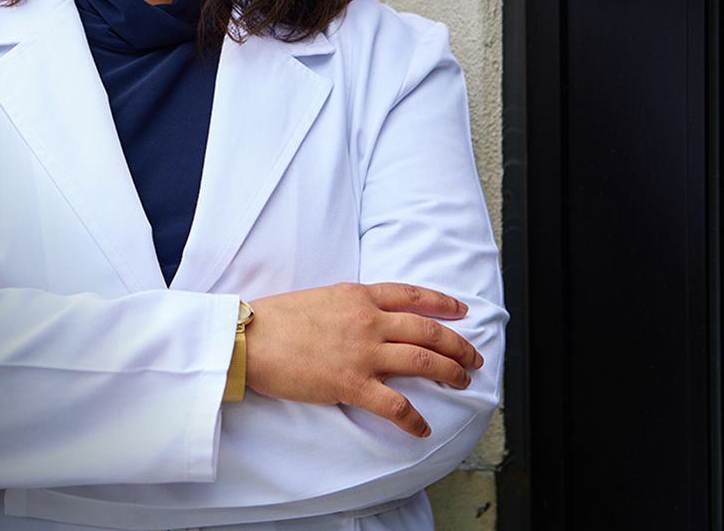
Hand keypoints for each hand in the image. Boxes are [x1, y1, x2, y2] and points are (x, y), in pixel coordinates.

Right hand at [245, 282, 481, 437]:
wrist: (250, 338)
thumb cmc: (277, 318)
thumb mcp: (322, 297)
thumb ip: (351, 305)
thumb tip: (369, 314)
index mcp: (359, 296)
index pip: (412, 295)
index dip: (443, 303)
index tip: (462, 311)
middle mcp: (368, 320)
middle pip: (428, 329)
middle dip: (458, 344)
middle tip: (473, 357)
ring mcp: (362, 352)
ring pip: (422, 360)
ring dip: (449, 372)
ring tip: (462, 382)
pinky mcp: (351, 384)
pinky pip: (395, 404)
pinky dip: (414, 419)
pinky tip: (423, 427)